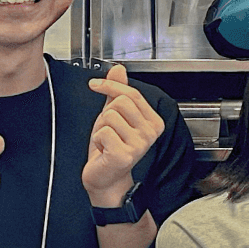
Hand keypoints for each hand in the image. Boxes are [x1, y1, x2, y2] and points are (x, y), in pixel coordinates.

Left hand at [83, 64, 165, 204]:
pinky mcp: (125, 154)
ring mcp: (139, 144)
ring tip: (106, 140)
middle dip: (106, 113)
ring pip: (109, 116)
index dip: (110, 86)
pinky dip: (97, 140)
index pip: (132, 93)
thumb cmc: (110, 148)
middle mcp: (150, 133)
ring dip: (100, 127)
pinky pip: (103, 132)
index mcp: (153, 122)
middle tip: (108, 129)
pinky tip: (104, 149)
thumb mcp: (114, 114)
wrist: (106, 178)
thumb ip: (118, 91)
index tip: (95, 84)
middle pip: (121, 102)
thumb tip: (119, 69)